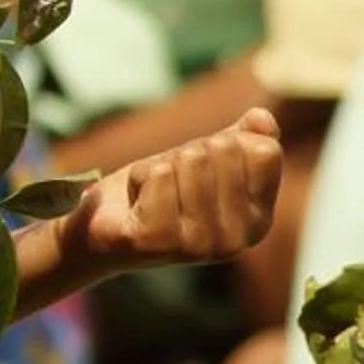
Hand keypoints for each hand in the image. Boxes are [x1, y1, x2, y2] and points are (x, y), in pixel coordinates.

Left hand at [62, 108, 286, 271]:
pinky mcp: (158, 240)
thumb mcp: (204, 160)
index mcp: (257, 221)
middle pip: (222, 149)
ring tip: (149, 194)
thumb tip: (262, 118)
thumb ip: (240, 139)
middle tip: (166, 184)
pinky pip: (158, 175)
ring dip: (159, 166)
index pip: (264, 151)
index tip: (199, 169)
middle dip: (185, 155)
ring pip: (190, 159)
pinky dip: (138, 176)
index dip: (222, 144)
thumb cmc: (156, 192)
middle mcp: (235, 241)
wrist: (100, 226)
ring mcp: (198, 246)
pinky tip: (133, 203)